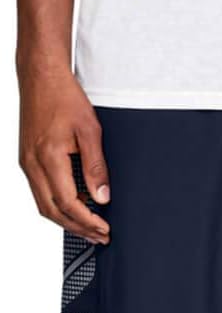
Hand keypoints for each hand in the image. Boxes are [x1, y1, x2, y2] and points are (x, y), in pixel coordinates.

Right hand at [18, 61, 109, 244]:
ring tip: (88, 229)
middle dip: (77, 228)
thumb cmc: (64, 97)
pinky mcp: (26, 160)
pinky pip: (40, 193)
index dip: (86, 221)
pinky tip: (73, 209)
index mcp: (48, 157)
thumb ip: (96, 166)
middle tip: (99, 237)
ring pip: (44, 206)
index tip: (103, 229)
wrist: (40, 76)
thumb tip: (102, 196)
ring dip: (66, 221)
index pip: (67, 203)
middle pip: (53, 212)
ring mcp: (26, 164)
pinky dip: (57, 207)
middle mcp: (32, 164)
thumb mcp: (90, 130)